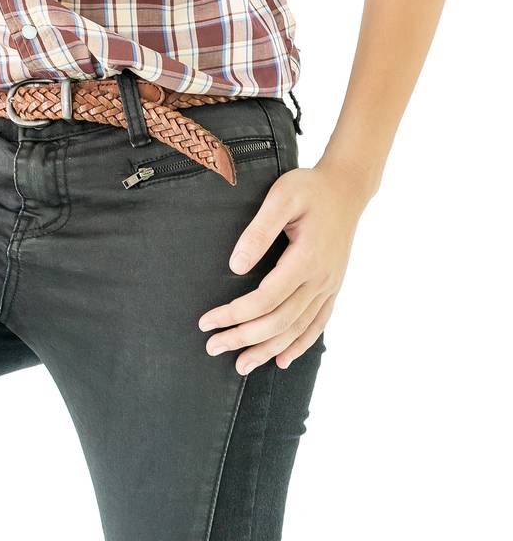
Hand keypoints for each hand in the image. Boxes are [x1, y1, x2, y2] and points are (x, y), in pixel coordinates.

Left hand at [196, 160, 367, 371]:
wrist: (347, 188)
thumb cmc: (309, 188)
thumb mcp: (281, 197)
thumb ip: (258, 231)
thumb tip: (236, 266)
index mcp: (305, 259)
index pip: (265, 299)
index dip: (235, 314)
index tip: (207, 321)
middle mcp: (320, 280)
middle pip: (278, 321)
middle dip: (244, 338)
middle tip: (212, 346)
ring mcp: (329, 286)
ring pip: (297, 329)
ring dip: (267, 349)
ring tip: (241, 365)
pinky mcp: (332, 287)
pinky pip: (317, 324)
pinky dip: (300, 345)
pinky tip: (282, 359)